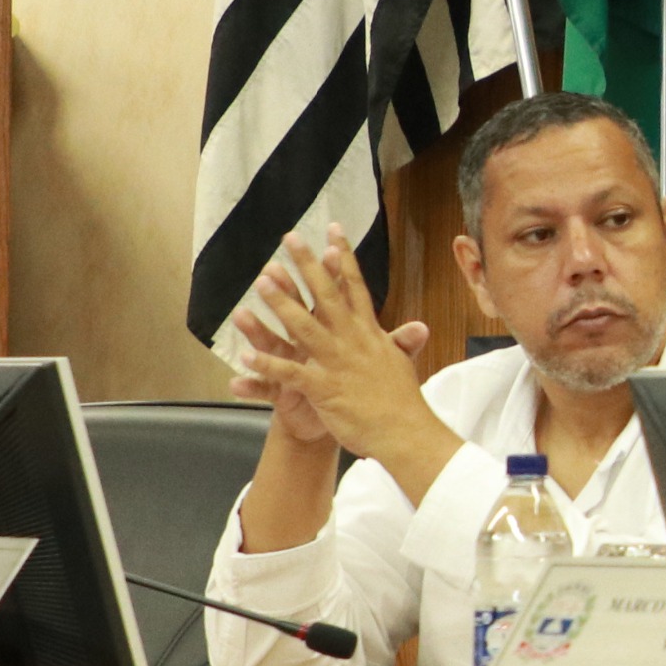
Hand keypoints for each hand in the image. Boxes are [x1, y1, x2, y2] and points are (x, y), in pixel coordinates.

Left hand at [232, 227, 457, 479]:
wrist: (406, 433)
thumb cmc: (402, 401)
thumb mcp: (401, 365)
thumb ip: (403, 342)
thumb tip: (419, 326)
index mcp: (369, 334)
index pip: (354, 288)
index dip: (343, 260)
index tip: (334, 232)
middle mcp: (352, 341)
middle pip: (326, 296)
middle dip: (307, 265)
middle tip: (290, 238)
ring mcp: (337, 363)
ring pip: (304, 327)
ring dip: (281, 304)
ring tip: (262, 282)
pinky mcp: (323, 389)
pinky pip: (290, 374)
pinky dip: (268, 366)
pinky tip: (245, 357)